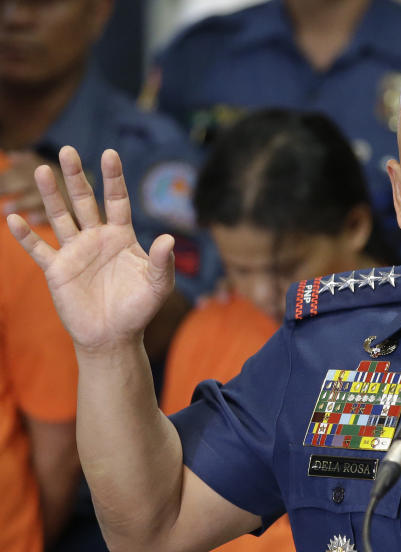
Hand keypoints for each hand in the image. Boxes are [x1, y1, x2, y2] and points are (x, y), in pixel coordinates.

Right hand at [5, 146, 174, 352]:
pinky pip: (38, 249)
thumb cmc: (138, 309)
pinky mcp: (57, 270)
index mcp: (121, 237)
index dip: (114, 178)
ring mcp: (75, 252)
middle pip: (85, 201)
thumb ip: (163, 262)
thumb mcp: (158, 285)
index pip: (117, 200)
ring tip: (43, 170)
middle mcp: (96, 239)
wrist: (113, 336)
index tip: (110, 153)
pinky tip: (13, 217)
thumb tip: (168, 239)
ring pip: (60, 217)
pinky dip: (25, 235)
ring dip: (51, 195)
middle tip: (68, 150)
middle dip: (77, 176)